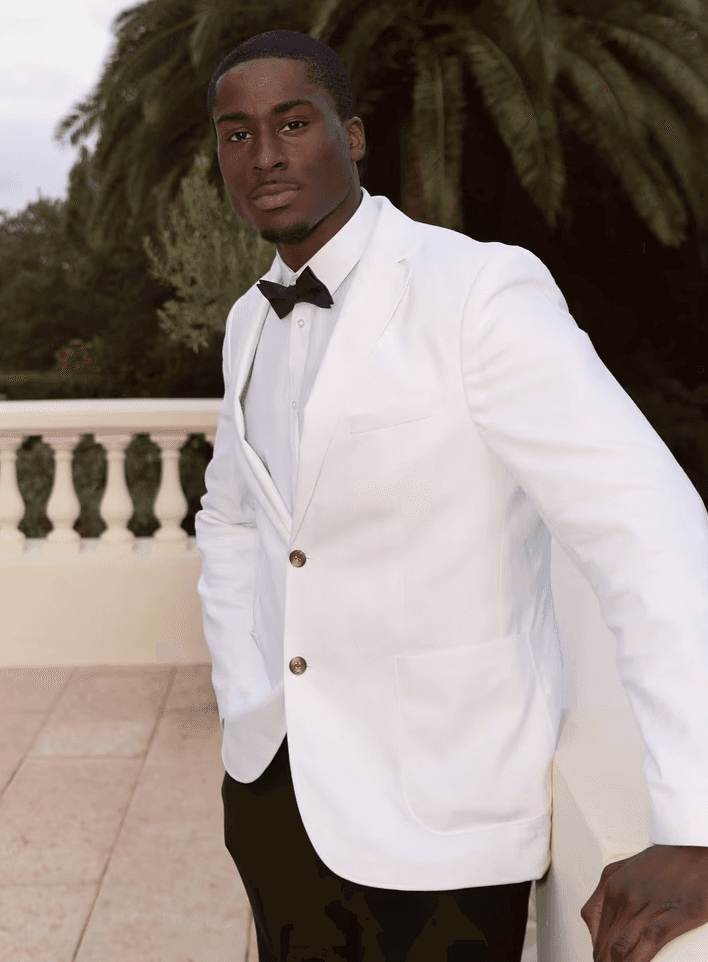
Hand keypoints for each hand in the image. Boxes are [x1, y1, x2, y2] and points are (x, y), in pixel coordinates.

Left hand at [581, 844, 707, 960]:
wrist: (697, 852)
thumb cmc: (667, 861)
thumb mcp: (627, 866)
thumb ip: (609, 887)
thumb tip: (597, 916)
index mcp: (612, 883)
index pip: (592, 920)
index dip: (595, 942)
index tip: (600, 953)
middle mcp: (623, 895)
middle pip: (604, 938)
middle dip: (604, 958)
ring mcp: (645, 907)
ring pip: (620, 947)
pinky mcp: (670, 917)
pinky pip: (646, 945)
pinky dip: (636, 961)